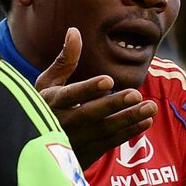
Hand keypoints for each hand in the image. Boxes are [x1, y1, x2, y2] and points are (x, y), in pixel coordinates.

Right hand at [36, 28, 156, 167]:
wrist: (34, 146)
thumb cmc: (44, 105)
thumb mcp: (47, 83)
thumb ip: (64, 60)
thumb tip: (74, 31)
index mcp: (50, 102)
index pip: (70, 95)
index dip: (88, 89)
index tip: (108, 80)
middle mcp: (61, 124)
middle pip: (90, 114)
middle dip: (113, 105)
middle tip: (136, 93)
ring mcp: (74, 141)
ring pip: (103, 130)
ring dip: (128, 119)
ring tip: (150, 107)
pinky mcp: (85, 154)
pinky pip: (109, 143)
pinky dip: (128, 133)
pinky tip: (146, 121)